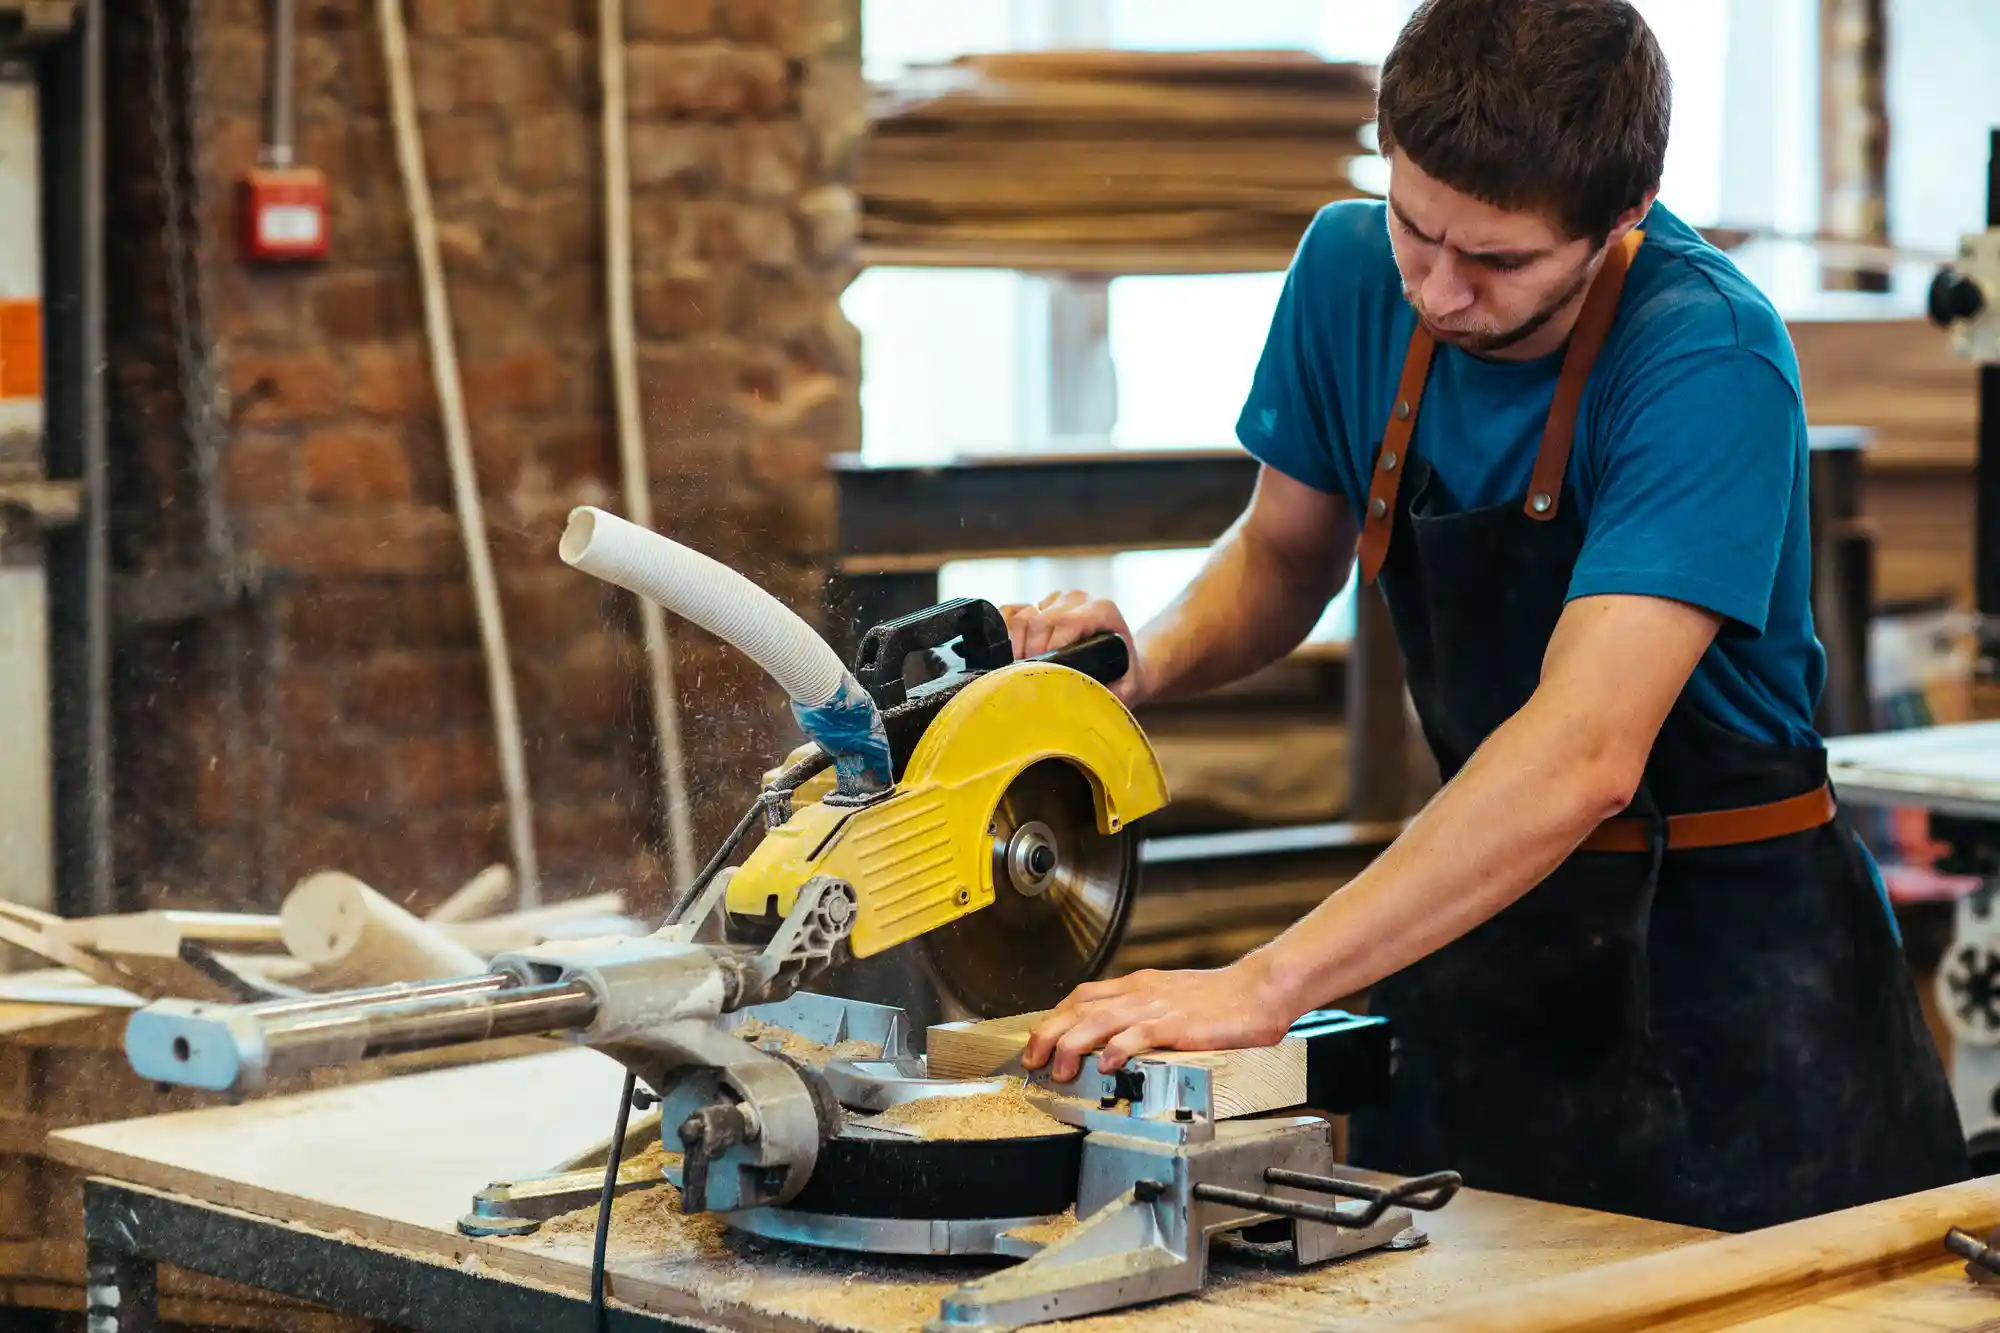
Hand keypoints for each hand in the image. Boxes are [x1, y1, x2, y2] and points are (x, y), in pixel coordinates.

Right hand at [998, 591, 1150, 704]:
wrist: (1126, 661)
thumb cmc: (1125, 675)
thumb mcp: (1128, 687)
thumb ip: (1112, 694)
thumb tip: (1082, 705)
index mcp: (1101, 609)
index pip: (1066, 622)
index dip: (1049, 648)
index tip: (1043, 674)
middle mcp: (1078, 599)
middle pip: (1040, 619)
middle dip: (1030, 652)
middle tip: (1029, 679)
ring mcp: (1057, 599)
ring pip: (1023, 615)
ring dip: (1016, 645)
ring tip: (1021, 671)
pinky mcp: (1040, 604)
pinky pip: (1013, 611)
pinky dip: (1006, 631)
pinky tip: (1012, 653)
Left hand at [1018, 958, 1300, 1081]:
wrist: (1259, 990)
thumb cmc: (1220, 1000)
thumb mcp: (1170, 999)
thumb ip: (1142, 1013)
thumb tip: (1113, 1036)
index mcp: (1138, 986)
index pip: (1083, 997)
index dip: (1055, 1018)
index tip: (1038, 1040)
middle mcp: (1141, 993)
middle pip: (1081, 1007)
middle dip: (1050, 1033)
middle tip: (1033, 1059)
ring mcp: (1159, 1007)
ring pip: (1102, 1020)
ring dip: (1074, 1044)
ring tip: (1059, 1068)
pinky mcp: (1179, 1024)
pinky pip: (1141, 1034)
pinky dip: (1119, 1048)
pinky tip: (1107, 1064)